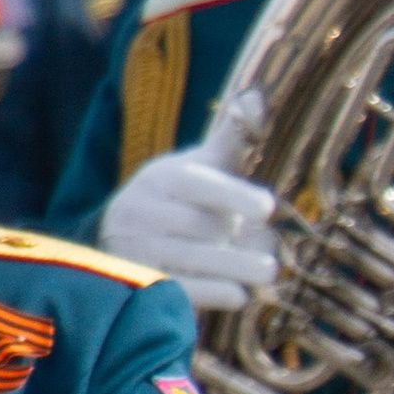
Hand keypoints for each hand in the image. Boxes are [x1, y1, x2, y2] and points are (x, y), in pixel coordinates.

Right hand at [100, 115, 279, 310]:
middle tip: (273, 259)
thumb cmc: (177, 198)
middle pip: (194, 226)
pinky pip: (174, 288)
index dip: (233, 195)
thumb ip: (231, 139)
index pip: (197, 184)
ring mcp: (134, 248)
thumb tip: (256, 96)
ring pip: (186, 258)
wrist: (120, 238)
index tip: (268, 208)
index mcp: (160, 177)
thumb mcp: (200, 167)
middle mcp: (140, 210)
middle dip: (233, 241)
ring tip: (268, 274)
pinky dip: (208, 294)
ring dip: (230, 268)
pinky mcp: (136, 281)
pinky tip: (240, 297)